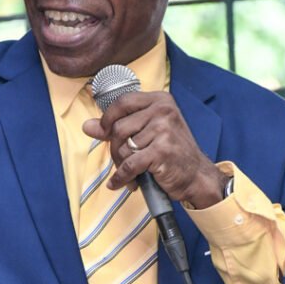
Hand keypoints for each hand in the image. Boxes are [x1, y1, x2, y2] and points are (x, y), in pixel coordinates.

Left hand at [83, 90, 228, 209]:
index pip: (122, 102)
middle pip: (119, 128)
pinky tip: (122, 183)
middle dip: (115, 149)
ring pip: (123, 148)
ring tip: (131, 172)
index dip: (108, 118)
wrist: (197, 176)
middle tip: (123, 161)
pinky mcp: (161, 151)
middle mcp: (163, 111)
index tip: (104, 132)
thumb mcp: (148, 132)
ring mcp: (163, 130)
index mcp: (160, 100)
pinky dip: (122, 177)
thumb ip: (117, 126)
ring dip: (122, 165)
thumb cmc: (172, 153)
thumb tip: (87, 126)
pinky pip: (129, 165)